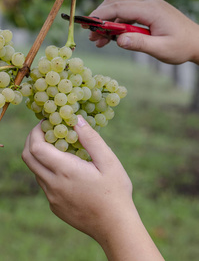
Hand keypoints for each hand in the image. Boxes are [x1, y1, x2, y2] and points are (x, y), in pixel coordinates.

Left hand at [22, 116, 163, 259]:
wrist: (114, 226)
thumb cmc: (115, 191)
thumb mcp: (108, 161)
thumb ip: (90, 139)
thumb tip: (76, 120)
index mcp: (65, 170)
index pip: (36, 147)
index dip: (36, 131)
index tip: (46, 123)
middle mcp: (52, 185)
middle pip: (28, 158)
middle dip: (32, 140)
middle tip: (46, 131)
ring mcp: (52, 198)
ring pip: (36, 171)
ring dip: (40, 156)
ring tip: (59, 148)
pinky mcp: (55, 206)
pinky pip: (45, 184)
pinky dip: (48, 170)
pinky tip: (66, 170)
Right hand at [89, 0, 198, 64]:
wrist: (196, 41)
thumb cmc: (181, 46)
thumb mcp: (161, 49)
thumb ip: (140, 43)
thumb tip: (119, 41)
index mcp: (151, 9)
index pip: (119, 7)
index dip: (101, 15)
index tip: (88, 26)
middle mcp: (148, 2)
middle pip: (116, 2)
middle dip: (100, 17)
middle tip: (90, 35)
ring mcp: (147, 4)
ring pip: (119, 6)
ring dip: (106, 21)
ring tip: (98, 40)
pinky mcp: (147, 10)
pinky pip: (126, 12)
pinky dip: (115, 23)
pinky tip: (110, 38)